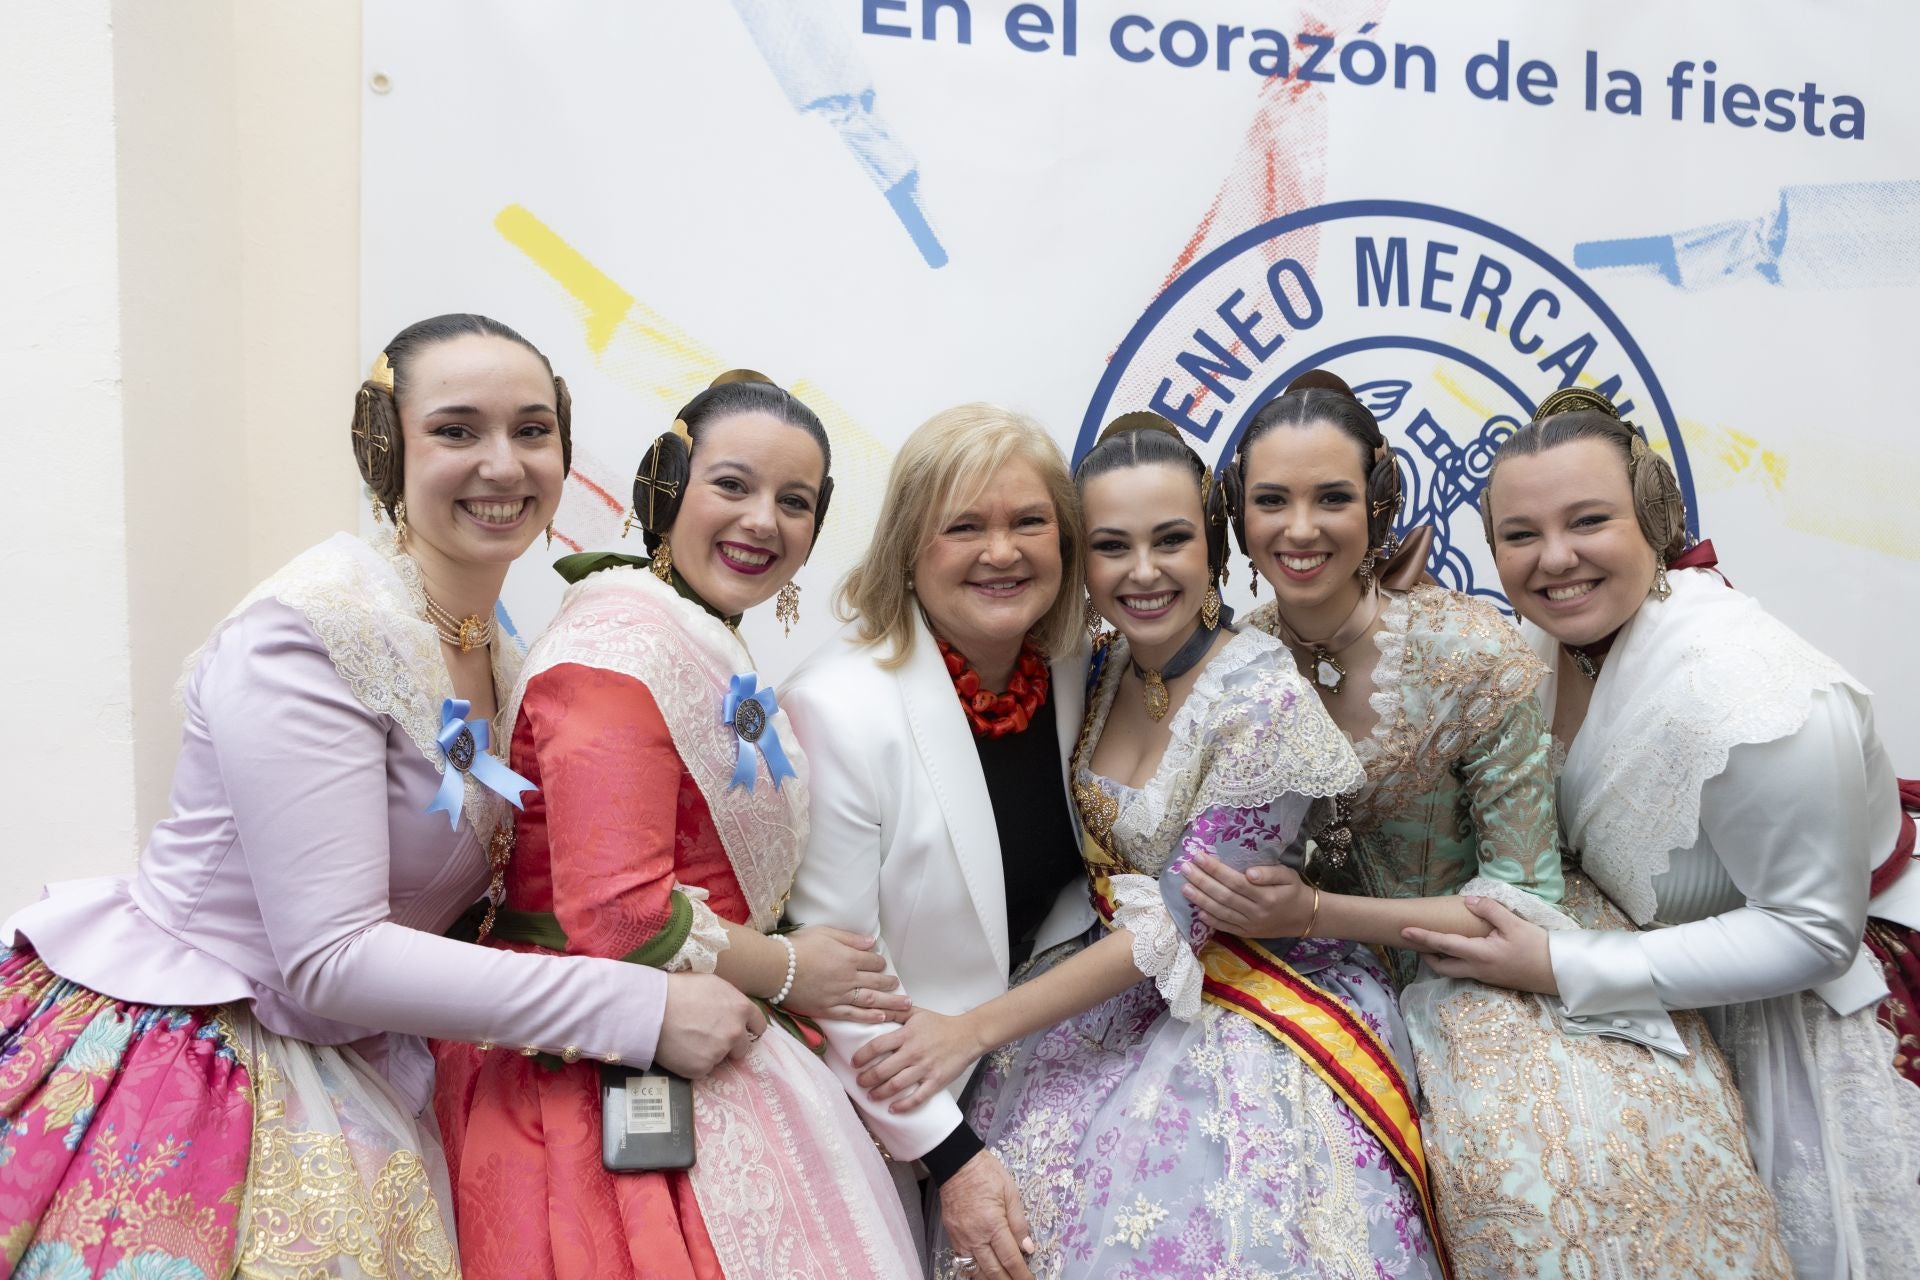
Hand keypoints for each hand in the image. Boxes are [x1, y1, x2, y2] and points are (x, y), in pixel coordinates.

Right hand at [654, 972, 766, 1076]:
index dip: (748, 1028)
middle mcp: (735, 1032)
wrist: (652, 1008)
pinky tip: (680, 1049)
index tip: (740, 1031)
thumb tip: (733, 1010)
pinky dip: (693, 1062)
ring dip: (709, 1053)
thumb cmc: (679, 989)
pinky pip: (702, 1069)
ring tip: (688, 1039)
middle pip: (742, 1047)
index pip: (759, 1026)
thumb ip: (729, 1000)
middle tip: (708, 1037)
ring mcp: (719, 1052)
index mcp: (741, 1008)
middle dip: (730, 1044)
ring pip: (720, 1058)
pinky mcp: (701, 1068)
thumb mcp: (712, 984)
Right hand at [783, 926, 910, 1023]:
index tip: (884, 965)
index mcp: (848, 957)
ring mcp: (839, 995)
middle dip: (890, 984)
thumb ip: (850, 938)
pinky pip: (853, 1015)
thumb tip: (871, 942)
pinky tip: (882, 1018)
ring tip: (905, 1006)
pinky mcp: (828, 1009)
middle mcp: (848, 978)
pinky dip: (869, 1017)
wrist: (775, 968)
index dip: (880, 963)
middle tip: (900, 987)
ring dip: (890, 1003)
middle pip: (876, 982)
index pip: (873, 961)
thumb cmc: (797, 946)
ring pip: (871, 1000)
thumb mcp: (825, 932)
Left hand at [851, 1007, 986, 1112]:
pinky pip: (917, 1097)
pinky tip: (892, 1108)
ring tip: (871, 1095)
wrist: (968, 1035)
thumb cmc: (940, 1024)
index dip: (862, 1056)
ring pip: (897, 1085)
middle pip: (883, 1069)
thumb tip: (874, 1008)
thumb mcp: (916, 1012)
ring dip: (880, 1093)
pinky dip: (903, 1105)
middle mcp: (914, 1052)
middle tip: (859, 1082)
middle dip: (867, 1079)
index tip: (854, 1063)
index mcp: (907, 1035)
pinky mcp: (936, 1081)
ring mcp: (925, 1068)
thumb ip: (895, 1011)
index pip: (878, 1046)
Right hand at [939, 1151, 1035, 1279]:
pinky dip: (974, 1272)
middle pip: (993, 1271)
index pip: (1010, 1258)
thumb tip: (1028, 1248)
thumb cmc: (987, 1173)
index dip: (1022, 1275)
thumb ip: (1019, 1223)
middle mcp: (976, 1237)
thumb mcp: (1011, 1192)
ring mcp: (961, 1239)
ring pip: (976, 1271)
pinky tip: (983, 1274)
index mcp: (993, 1224)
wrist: (956, 1163)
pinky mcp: (952, 1237)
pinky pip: (963, 1262)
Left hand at [1181, 854, 1312, 937]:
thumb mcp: (1288, 876)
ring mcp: (1250, 925)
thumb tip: (1249, 872)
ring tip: (1184, 888)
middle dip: (1202, 881)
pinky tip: (1197, 911)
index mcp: (1266, 896)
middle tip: (1184, 868)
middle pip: (1224, 896)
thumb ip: (1270, 873)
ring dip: (1200, 900)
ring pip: (1221, 912)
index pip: (1235, 881)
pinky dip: (1211, 921)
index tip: (1199, 856)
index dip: (1215, 869)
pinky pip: (1225, 928)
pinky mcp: (1246, 934)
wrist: (1304, 918)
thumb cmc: (1294, 892)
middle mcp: (1255, 912)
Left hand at [1401, 896, 1559, 994]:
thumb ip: (1490, 910)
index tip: (1404, 931)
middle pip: (1442, 968)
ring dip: (1441, 960)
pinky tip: (1459, 951)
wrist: (1559, 973)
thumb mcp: (1515, 924)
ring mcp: (1486, 978)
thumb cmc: (1538, 947)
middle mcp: (1478, 970)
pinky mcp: (1494, 979)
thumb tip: (1468, 901)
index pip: (1444, 944)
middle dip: (1426, 955)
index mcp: (1480, 955)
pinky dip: (1456, 962)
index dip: (1422, 937)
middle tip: (1416, 941)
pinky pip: (1467, 972)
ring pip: (1454, 972)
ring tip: (1434, 945)